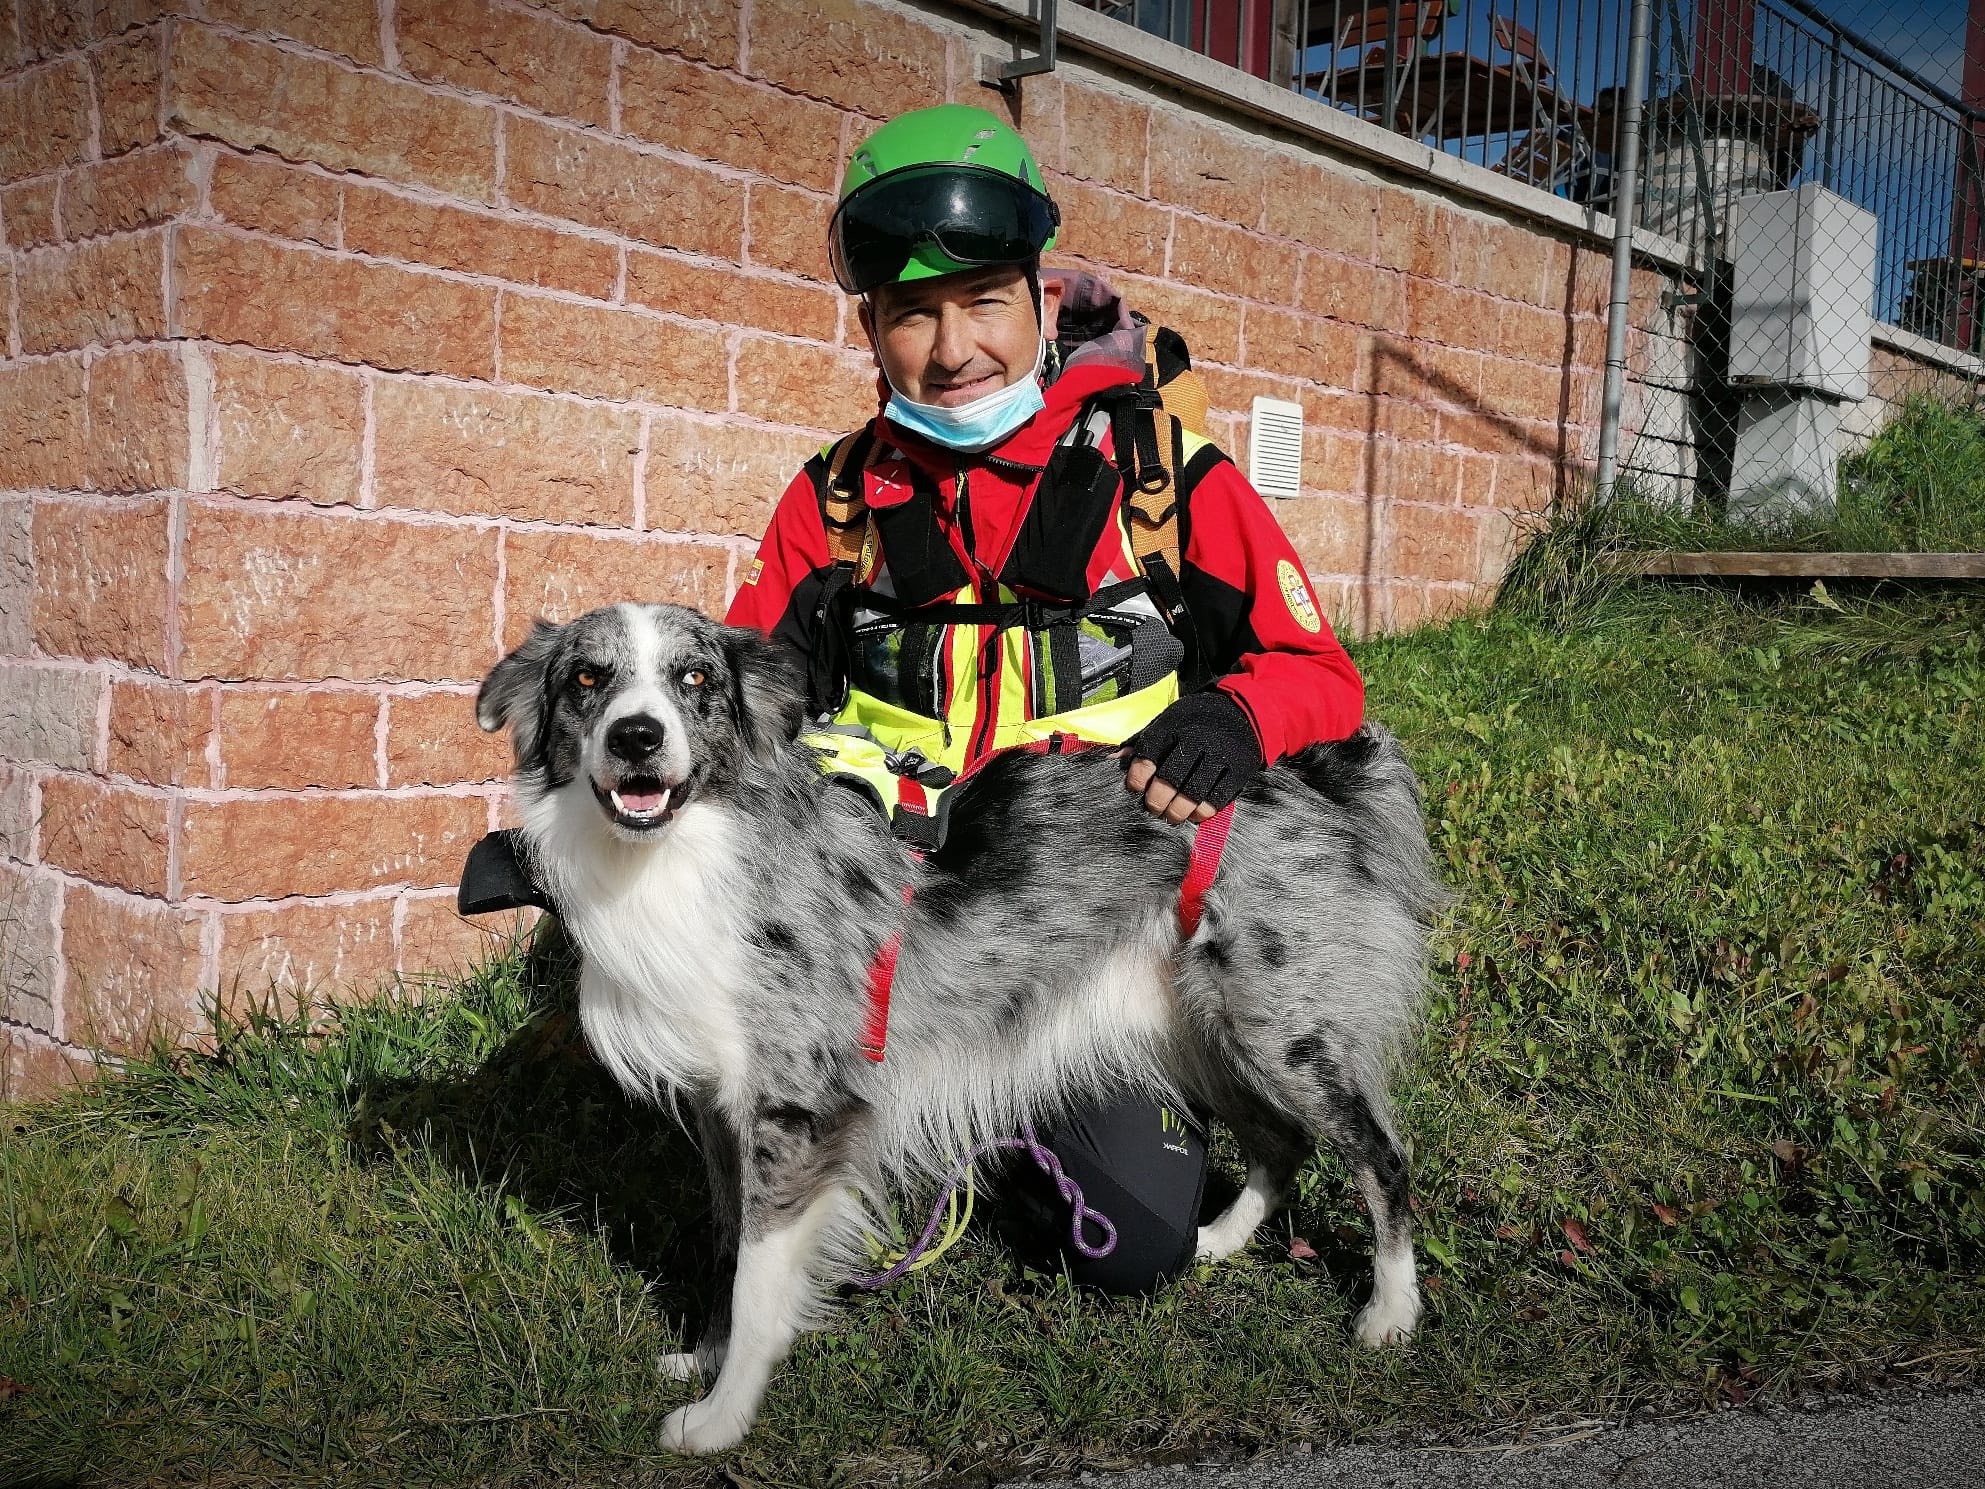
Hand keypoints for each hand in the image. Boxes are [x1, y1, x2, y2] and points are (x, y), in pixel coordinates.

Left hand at [1120, 690, 1264, 823]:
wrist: (1241, 710)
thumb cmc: (1194, 720)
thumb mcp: (1166, 722)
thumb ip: (1141, 743)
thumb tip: (1111, 762)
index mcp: (1173, 726)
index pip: (1147, 756)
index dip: (1137, 779)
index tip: (1136, 789)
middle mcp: (1196, 738)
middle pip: (1170, 779)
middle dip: (1157, 801)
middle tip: (1154, 808)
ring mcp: (1220, 755)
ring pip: (1193, 793)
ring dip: (1178, 811)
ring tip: (1172, 815)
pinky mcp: (1239, 770)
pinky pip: (1217, 799)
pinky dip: (1202, 812)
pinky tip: (1194, 813)